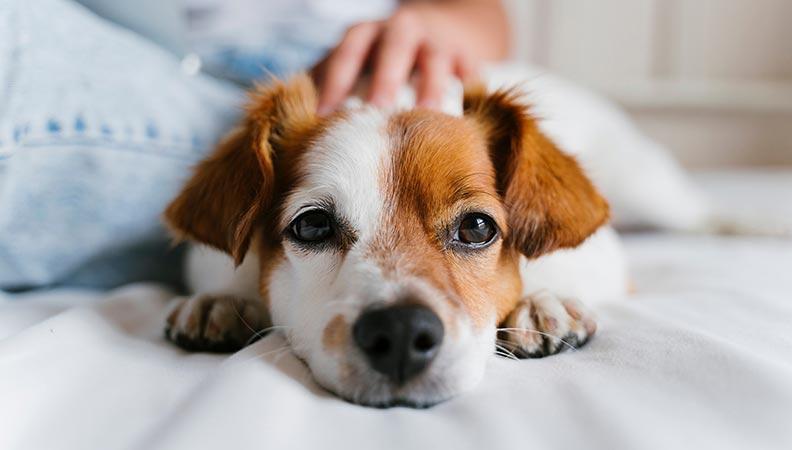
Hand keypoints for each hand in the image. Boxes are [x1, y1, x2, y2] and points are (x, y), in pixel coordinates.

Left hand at [312, 0, 508, 114]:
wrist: (439, 32)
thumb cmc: (380, 61)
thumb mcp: (353, 64)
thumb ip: (327, 86)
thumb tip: (292, 127)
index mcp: (366, 34)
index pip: (347, 53)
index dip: (335, 83)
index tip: (324, 117)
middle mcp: (402, 30)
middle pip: (393, 50)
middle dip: (384, 81)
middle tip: (376, 114)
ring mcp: (438, 40)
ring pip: (435, 59)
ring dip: (431, 87)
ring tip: (426, 118)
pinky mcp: (468, 55)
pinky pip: (471, 72)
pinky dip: (469, 91)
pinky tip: (465, 119)